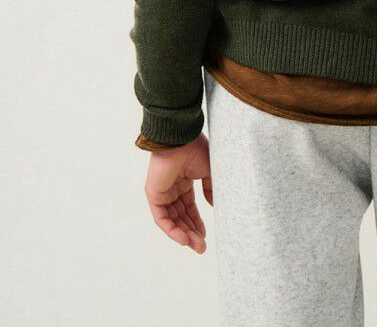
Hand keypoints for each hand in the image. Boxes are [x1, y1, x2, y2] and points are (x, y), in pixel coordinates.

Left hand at [144, 133, 212, 252]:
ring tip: (196, 246)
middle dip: (192, 232)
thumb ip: (211, 189)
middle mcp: (172, 187)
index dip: (197, 221)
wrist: (182, 139)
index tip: (206, 235)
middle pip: (180, 216)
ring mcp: (162, 191)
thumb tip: (213, 205)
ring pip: (172, 220)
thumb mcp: (210, 171)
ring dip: (183, 234)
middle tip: (202, 248)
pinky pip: (161, 218)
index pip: (189, 207)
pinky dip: (171, 230)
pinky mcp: (153, 194)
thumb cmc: (196, 149)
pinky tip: (184, 240)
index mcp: (184, 180)